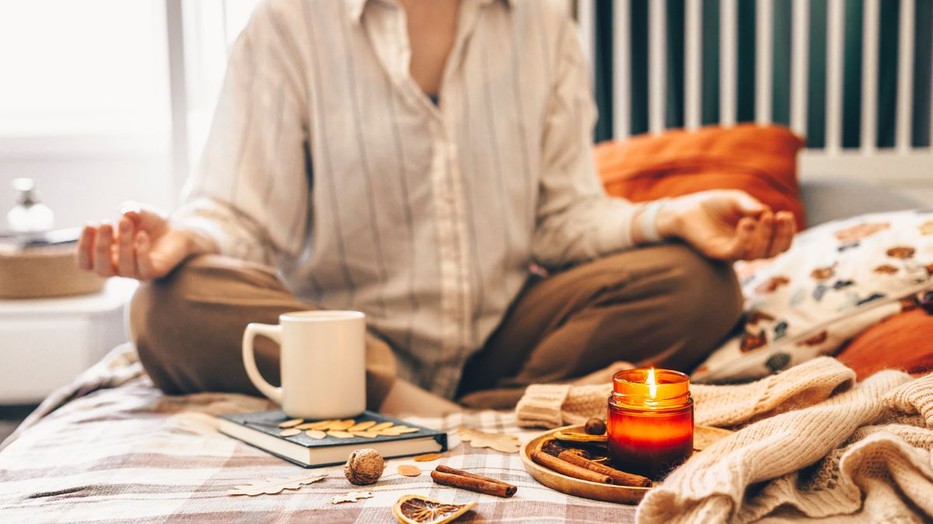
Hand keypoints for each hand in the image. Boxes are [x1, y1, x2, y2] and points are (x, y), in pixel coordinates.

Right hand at [77, 202, 216, 279]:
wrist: (177, 230)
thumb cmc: (150, 223)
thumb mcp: (136, 212)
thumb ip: (129, 210)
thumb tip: (125, 212)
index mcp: (107, 255)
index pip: (86, 262)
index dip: (83, 247)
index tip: (89, 224)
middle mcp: (119, 267)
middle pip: (101, 270)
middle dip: (100, 246)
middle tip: (105, 223)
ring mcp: (137, 272)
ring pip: (123, 268)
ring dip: (122, 244)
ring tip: (126, 222)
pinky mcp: (155, 272)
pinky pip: (144, 268)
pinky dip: (141, 252)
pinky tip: (142, 235)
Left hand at [654, 190, 795, 260]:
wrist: (685, 209)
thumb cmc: (712, 205)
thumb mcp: (736, 200)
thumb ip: (751, 206)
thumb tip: (766, 212)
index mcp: (755, 238)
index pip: (779, 245)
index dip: (787, 233)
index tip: (785, 215)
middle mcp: (745, 248)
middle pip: (772, 252)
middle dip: (780, 235)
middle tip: (778, 216)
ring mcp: (731, 252)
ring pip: (757, 254)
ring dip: (765, 235)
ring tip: (765, 216)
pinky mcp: (717, 252)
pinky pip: (736, 253)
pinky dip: (745, 239)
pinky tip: (746, 222)